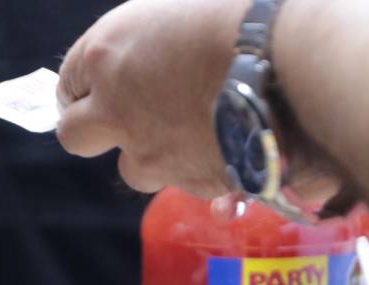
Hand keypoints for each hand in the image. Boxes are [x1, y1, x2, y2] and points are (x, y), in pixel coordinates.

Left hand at [56, 0, 247, 195]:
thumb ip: (154, 35)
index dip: (86, 84)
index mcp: (106, 53)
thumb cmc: (245, 12)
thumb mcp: (186, 4)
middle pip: (75, 136)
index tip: (102, 85)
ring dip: (154, 153)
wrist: (299, 57)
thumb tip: (158, 45)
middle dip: (96, 128)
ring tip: (197, 128)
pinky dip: (206, 168)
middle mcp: (116, 110)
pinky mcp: (191, 183)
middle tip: (126, 117)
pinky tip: (236, 144)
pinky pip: (190, 182)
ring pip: (134, 167)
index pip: (69, 80)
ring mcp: (151, 154)